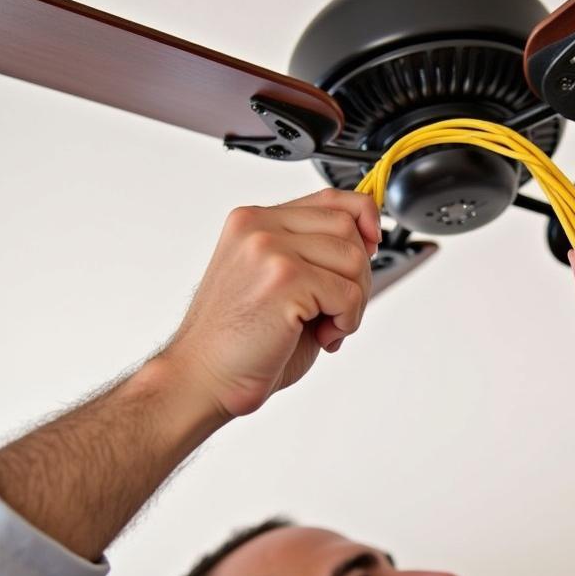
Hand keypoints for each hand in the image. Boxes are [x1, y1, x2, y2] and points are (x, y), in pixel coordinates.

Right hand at [161, 188, 380, 418]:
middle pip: (347, 227)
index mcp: (254, 222)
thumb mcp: (279, 282)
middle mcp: (258, 227)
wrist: (202, 378)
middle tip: (337, 310)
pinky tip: (322, 336)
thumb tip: (368, 240)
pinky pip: (348, 293)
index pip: (329, 198)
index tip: (372, 243)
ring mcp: (269, 249)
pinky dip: (347, 322)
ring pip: (354, 259)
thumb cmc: (240, 342)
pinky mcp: (284, 279)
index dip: (362, 218)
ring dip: (354, 302)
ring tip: (326, 326)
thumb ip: (313, 254)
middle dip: (359, 274)